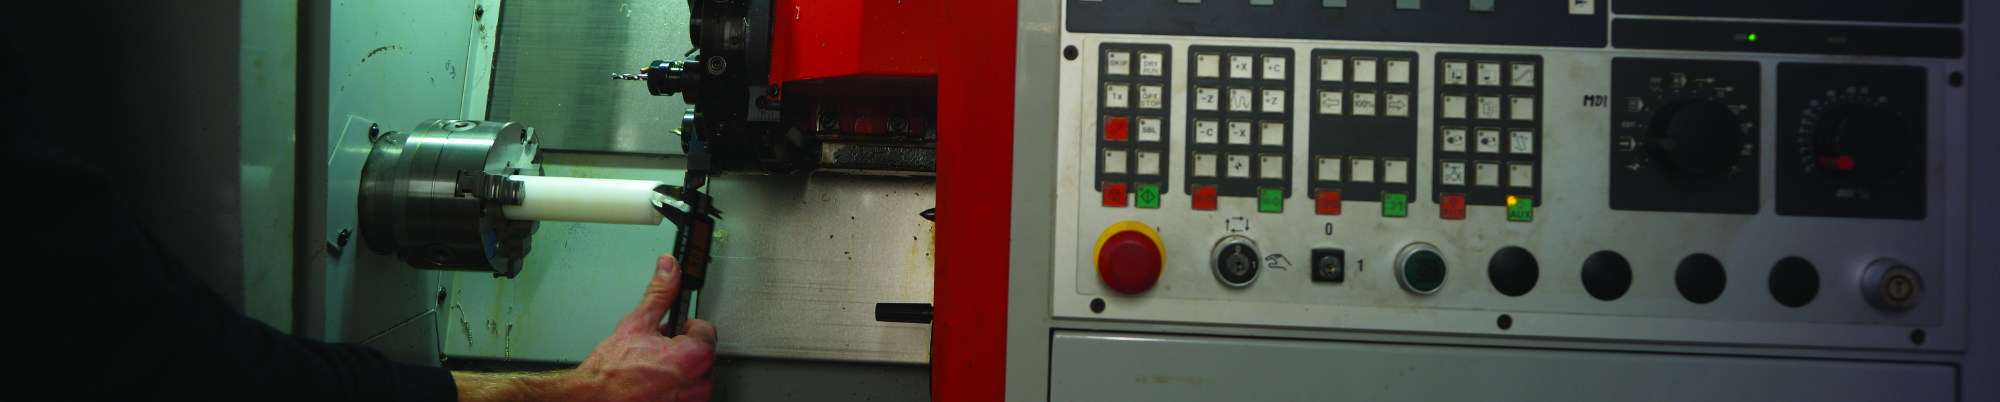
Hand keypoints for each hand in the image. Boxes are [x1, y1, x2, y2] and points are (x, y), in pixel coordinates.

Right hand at [454, 254, 717, 401]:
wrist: (592, 401)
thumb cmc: (611, 373)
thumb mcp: (637, 323)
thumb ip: (660, 293)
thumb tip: (669, 268)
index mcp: (696, 355)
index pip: (705, 329)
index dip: (683, 328)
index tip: (669, 332)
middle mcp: (701, 382)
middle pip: (700, 354)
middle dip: (679, 350)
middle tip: (654, 354)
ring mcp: (693, 401)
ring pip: (693, 376)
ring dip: (676, 371)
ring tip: (650, 371)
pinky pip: (686, 395)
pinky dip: (672, 390)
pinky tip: (652, 386)